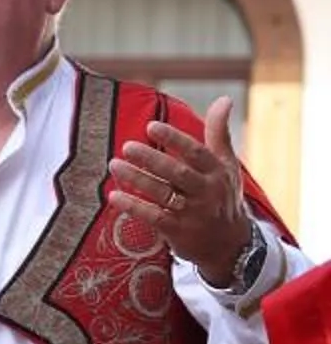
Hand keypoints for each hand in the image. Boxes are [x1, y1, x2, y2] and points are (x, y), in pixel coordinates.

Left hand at [107, 97, 253, 286]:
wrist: (229, 244)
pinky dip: (133, 206)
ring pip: (163, 194)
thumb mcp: (226, 164)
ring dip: (137, 179)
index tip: (152, 126)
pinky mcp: (178, 231)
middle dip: (152, 159)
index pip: (196, 152)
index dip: (174, 139)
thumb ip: (219, 132)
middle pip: (177, 173)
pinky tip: (114, 195)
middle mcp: (206, 192)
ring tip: (114, 164)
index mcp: (217, 172)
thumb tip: (224, 98)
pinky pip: (153, 217)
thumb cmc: (222, 195)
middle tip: (127, 146)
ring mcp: (192, 213)